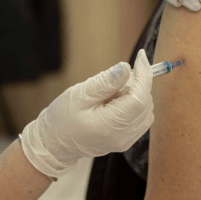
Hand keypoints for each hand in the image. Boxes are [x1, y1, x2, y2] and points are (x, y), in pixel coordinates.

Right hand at [20, 49, 153, 178]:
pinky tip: (114, 102)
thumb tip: (126, 68)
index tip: (140, 56)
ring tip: (109, 93)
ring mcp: (126, 141)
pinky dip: (133, 104)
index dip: (144, 75)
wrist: (54, 143)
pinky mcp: (126, 140)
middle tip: (112, 79)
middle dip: (135, 84)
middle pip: (145, 103)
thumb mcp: (79, 95)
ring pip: (146, 110)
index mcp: (110, 125)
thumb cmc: (62, 119)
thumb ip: (105, 83)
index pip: (139, 98)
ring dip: (134, 94)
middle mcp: (123, 137)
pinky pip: (141, 118)